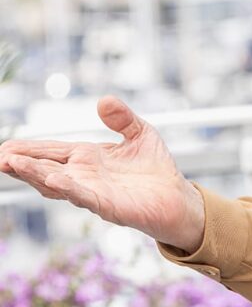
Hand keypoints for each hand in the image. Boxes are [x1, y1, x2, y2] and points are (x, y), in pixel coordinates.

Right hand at [0, 96, 205, 251]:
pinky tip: (53, 179)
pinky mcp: (108, 206)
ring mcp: (93, 192)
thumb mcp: (141, 133)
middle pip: (43, 168)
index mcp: (87, 157)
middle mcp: (83, 176)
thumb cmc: (156, 168)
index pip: (49, 151)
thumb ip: (123, 118)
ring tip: (11, 163)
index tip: (3, 146)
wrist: (178, 198)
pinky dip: (68, 188)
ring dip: (33, 174)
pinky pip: (83, 197)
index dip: (26, 149)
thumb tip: (104, 101)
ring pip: (55, 184)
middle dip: (19, 162)